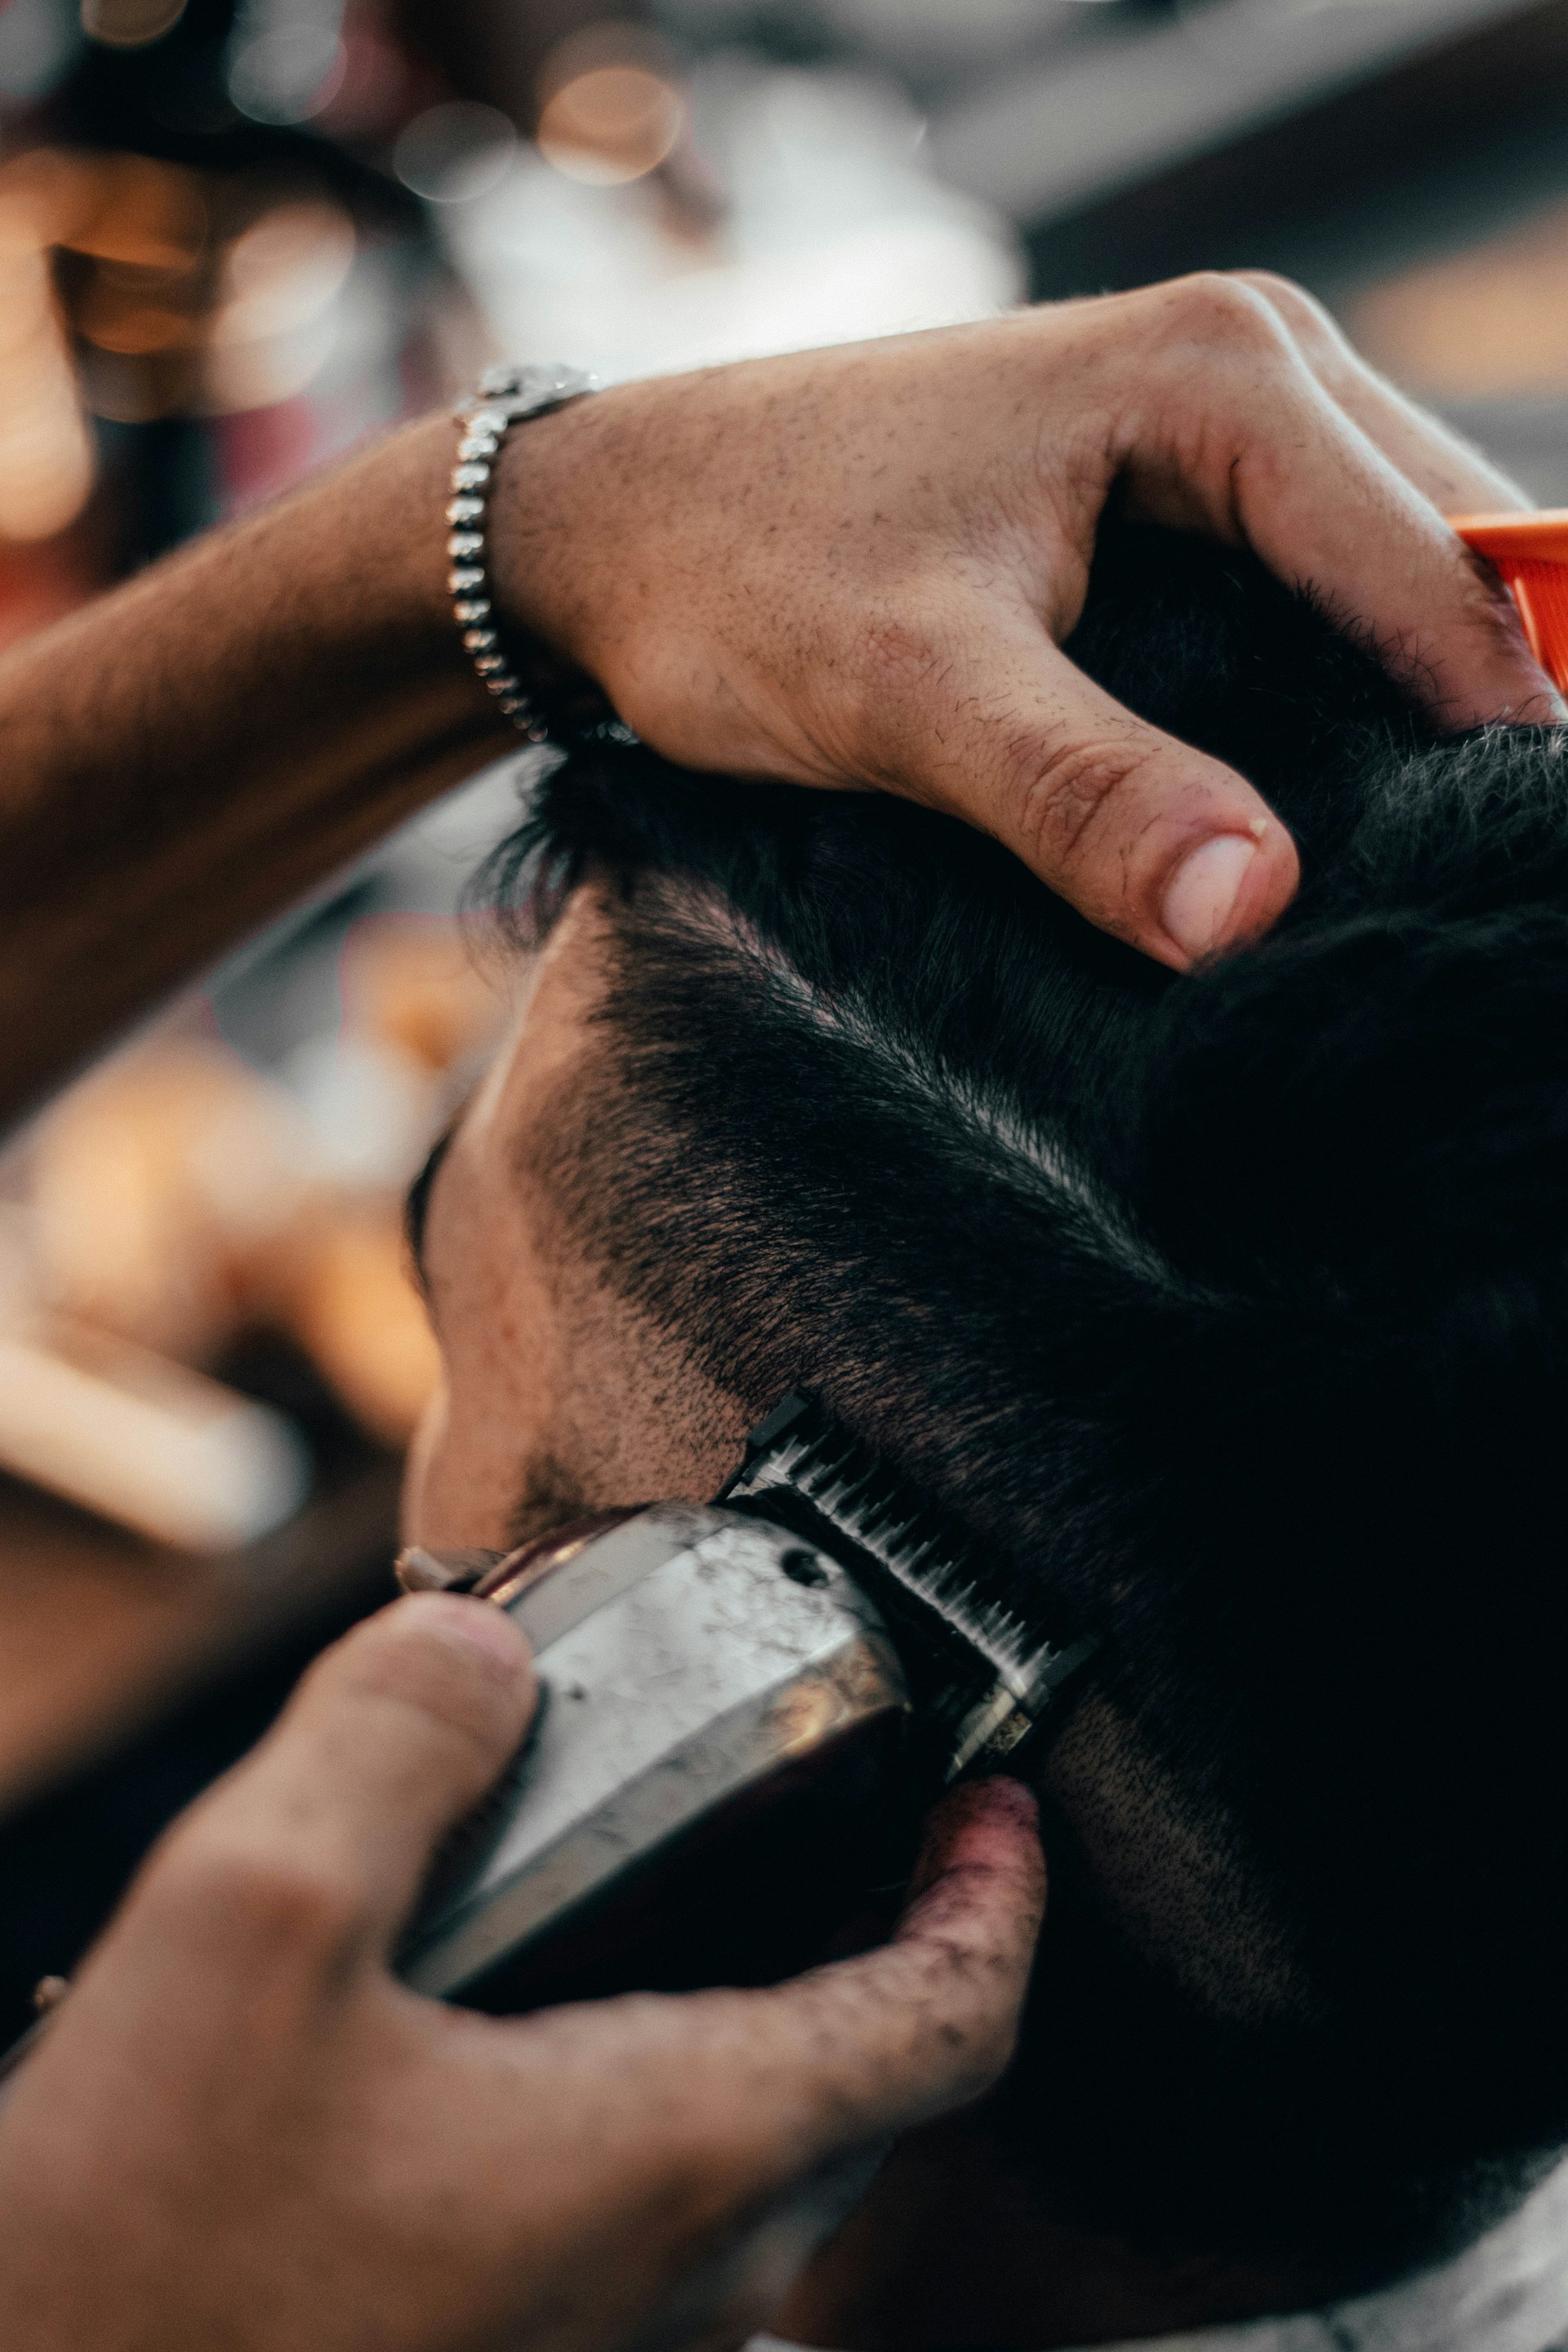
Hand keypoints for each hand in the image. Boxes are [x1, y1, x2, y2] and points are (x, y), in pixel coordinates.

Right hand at [0, 1594, 1043, 2351]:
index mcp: (676, 2152)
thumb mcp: (253, 1926)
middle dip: (873, 1946)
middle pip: (862, 2097)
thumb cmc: (134, 2278)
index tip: (1000, 1806)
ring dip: (745, 2038)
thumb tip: (475, 1650)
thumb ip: (394, 1743)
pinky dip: (629, 2124)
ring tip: (653, 1922)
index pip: (950, 2016)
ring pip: (750, 2176)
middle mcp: (681, 2289)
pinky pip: (641, 2243)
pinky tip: (497, 2067)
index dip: (999, 1890)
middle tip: (824, 1831)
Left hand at [498, 271, 1557, 970]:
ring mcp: (1213, 433)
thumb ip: (1083, 796)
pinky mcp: (1168, 502)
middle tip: (1452, 903)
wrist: (605, 522)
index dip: (1493, 753)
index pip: (1441, 585)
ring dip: (1408, 727)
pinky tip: (1310, 820)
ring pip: (1388, 593)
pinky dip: (1332, 708)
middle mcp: (1248, 373)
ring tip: (1403, 881)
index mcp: (1222, 380)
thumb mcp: (909, 693)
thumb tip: (1255, 910)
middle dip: (1466, 734)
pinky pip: (1309, 607)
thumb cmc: (736, 571)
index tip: (1498, 899)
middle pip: (1448, 575)